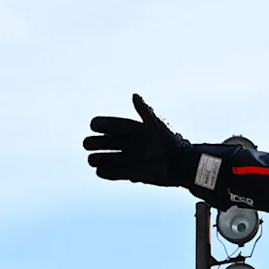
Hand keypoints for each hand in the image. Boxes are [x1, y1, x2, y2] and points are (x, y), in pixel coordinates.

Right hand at [84, 94, 210, 191]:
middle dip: (95, 143)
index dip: (103, 124)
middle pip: (106, 142)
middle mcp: (130, 144)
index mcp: (134, 130)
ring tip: (91, 159)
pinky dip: (107, 173)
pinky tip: (99, 171)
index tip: (93, 124)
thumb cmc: (170, 140)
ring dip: (99, 158)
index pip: (113, 126)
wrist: (181, 163)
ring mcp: (130, 159)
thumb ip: (144, 111)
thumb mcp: (156, 123)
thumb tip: (134, 95)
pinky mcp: (133, 173)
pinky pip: (116, 173)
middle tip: (87, 143)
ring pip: (109, 158)